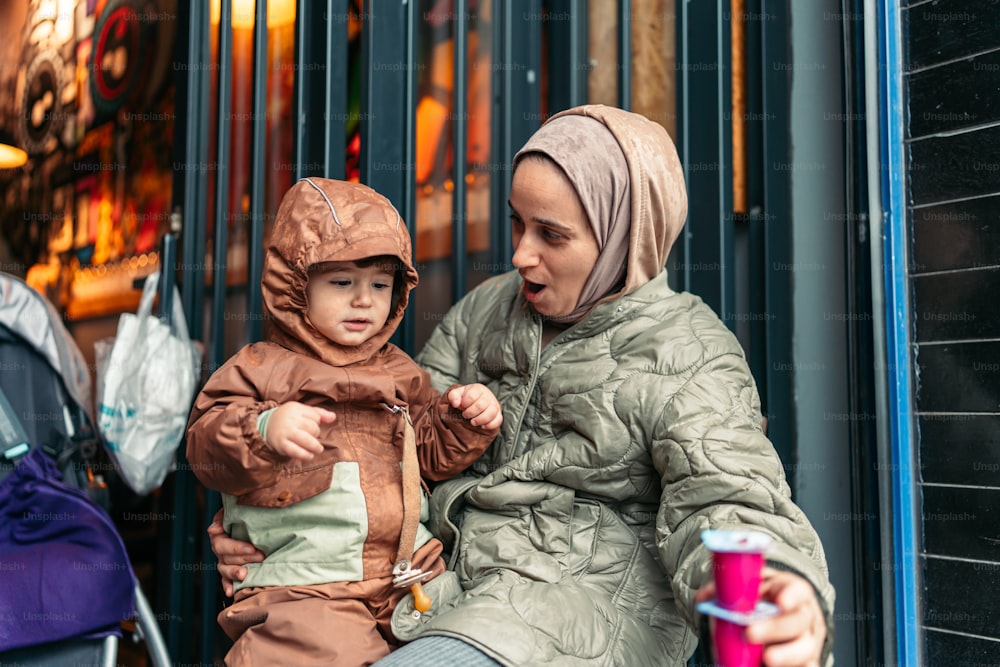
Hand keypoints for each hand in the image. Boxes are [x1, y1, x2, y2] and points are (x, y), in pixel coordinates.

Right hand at [207, 509, 263, 596]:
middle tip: (260, 557)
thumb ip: (223, 516)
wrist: (255, 518)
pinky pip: (226, 581)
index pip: (222, 544)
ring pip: (224, 570)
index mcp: (220, 535)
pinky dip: (227, 586)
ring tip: (244, 575)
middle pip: (226, 558)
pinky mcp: (230, 571)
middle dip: (243, 559)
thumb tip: (212, 529)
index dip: (236, 547)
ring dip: (234, 573)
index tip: (252, 548)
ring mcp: (225, 561)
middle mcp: (221, 550)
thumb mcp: (235, 508)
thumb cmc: (245, 512)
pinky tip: (231, 592)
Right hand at [264, 402, 335, 459]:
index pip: (315, 417)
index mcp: (296, 409)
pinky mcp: (282, 445)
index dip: (317, 423)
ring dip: (315, 447)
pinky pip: (296, 451)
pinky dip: (305, 455)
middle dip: (316, 434)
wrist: (267, 425)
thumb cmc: (289, 418)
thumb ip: (319, 413)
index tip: (312, 426)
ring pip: (307, 440)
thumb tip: (333, 417)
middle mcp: (290, 420)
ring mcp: (286, 432)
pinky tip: (310, 456)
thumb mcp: (302, 410)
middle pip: (313, 429)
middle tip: (312, 437)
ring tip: (318, 449)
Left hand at [447, 383, 502, 429]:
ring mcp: (494, 405)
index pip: (472, 395)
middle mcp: (487, 396)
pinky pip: (498, 420)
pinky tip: (482, 426)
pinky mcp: (498, 415)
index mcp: (477, 389)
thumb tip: (455, 403)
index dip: (465, 403)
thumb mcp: (457, 395)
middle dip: (471, 412)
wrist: (474, 404)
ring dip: (480, 419)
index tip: (461, 407)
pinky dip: (490, 424)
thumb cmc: (465, 399)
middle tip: (465, 415)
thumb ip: (453, 396)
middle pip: (481, 405)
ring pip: (491, 412)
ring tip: (472, 422)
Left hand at [695, 568, 825, 666]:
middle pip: (798, 621)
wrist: (773, 621)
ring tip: (766, 659)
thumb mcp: (746, 591)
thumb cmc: (760, 603)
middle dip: (775, 628)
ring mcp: (807, 641)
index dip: (791, 595)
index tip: (780, 601)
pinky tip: (769, 666)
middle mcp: (804, 616)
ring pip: (805, 648)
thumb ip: (726, 591)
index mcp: (789, 591)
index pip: (798, 589)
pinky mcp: (808, 662)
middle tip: (749, 633)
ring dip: (785, 655)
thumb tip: (703, 598)